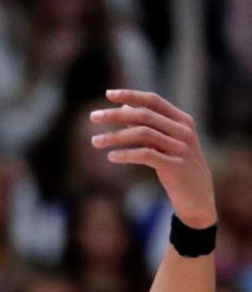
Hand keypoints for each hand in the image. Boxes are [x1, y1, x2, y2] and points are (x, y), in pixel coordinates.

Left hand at [90, 89, 215, 228]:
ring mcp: (181, 148)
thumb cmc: (177, 167)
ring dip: (115, 136)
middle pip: (144, 115)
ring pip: (142, 134)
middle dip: (115, 115)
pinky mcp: (175, 167)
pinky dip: (126, 154)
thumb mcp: (165, 143)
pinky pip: (145, 155)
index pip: (153, 101)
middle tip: (92, 117)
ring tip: (95, 141)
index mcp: (182, 120)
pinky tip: (110, 156)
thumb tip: (124, 108)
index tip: (108, 94)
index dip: (131, 95)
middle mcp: (183, 131)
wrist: (198, 197)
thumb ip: (148, 126)